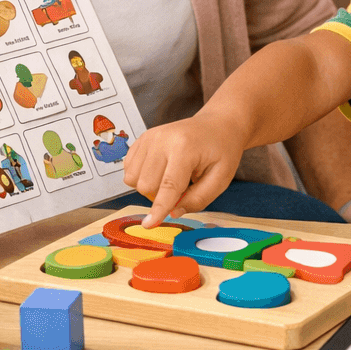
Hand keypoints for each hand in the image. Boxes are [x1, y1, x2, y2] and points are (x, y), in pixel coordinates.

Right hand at [123, 112, 244, 226]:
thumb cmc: (221, 151)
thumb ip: (199, 198)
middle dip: (160, 196)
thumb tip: (172, 212)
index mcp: (185, 147)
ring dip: (150, 187)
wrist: (217, 124)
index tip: (149, 225)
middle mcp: (162, 139)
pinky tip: (160, 170)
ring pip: (133, 179)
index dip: (159, 209)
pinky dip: (141, 176)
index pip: (168, 185)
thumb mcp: (222, 178)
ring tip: (171, 176)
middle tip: (183, 186)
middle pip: (146, 185)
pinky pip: (129, 169)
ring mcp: (149, 137)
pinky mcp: (142, 138)